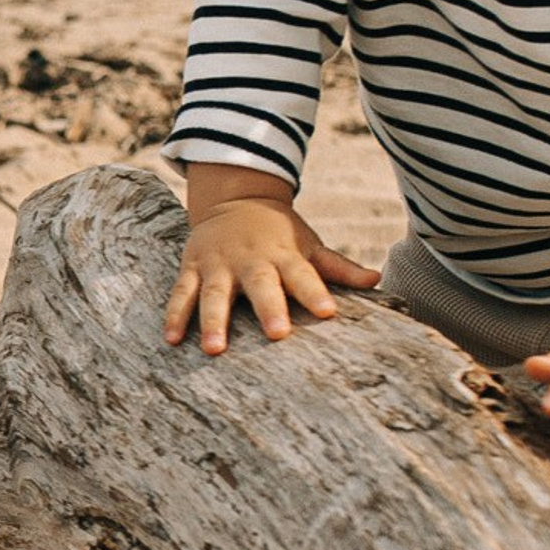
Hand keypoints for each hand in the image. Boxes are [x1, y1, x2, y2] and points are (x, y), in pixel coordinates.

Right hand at [164, 192, 379, 353]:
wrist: (233, 199)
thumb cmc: (278, 232)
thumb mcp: (308, 244)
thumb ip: (338, 267)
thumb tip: (376, 279)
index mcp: (282, 255)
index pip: (303, 275)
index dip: (315, 293)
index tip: (328, 313)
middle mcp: (250, 259)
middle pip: (259, 285)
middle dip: (268, 308)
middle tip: (276, 334)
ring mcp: (218, 263)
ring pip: (214, 293)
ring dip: (213, 320)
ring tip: (215, 349)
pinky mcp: (192, 267)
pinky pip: (181, 293)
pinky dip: (175, 315)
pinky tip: (172, 339)